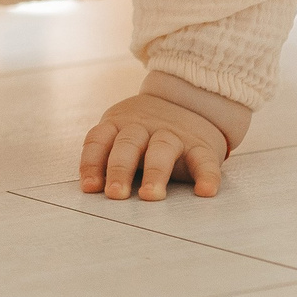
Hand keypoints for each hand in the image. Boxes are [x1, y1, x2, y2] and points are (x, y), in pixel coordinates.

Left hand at [79, 93, 229, 199]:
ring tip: (151, 196)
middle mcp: (145, 127)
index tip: (90, 187)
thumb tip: (91, 189)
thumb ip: (108, 154)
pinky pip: (204, 160)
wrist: (191, 100)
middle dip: (120, 169)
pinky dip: (207, 176)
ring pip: (162, 150)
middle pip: (128, 144)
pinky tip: (205, 191)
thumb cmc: (146, 130)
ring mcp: (174, 136)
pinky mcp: (202, 147)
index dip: (92, 162)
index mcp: (120, 124)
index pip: (100, 140)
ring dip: (155, 173)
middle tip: (116, 194)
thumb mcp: (122, 131)